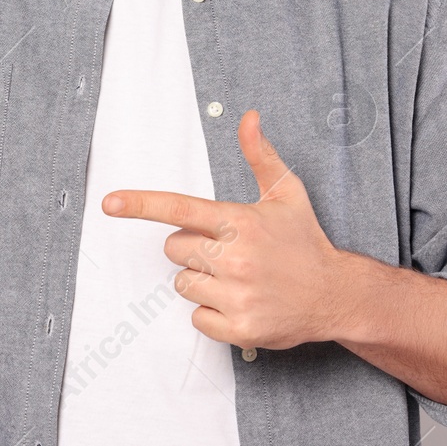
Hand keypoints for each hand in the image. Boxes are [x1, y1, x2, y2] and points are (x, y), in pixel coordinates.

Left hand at [100, 109, 350, 350]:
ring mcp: (237, 296)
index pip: (180, 209)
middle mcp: (235, 258)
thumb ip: (259, 155)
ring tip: (237, 277)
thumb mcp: (286, 193)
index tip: (110, 202)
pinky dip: (213, 313)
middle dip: (191, 248)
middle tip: (226, 250)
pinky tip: (240, 302)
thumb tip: (247, 117)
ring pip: (183, 284)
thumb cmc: (305, 241)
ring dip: (202, 281)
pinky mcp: (240, 328)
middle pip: (174, 249)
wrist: (336, 294)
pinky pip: (197, 318)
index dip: (141, 204)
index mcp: (240, 221)